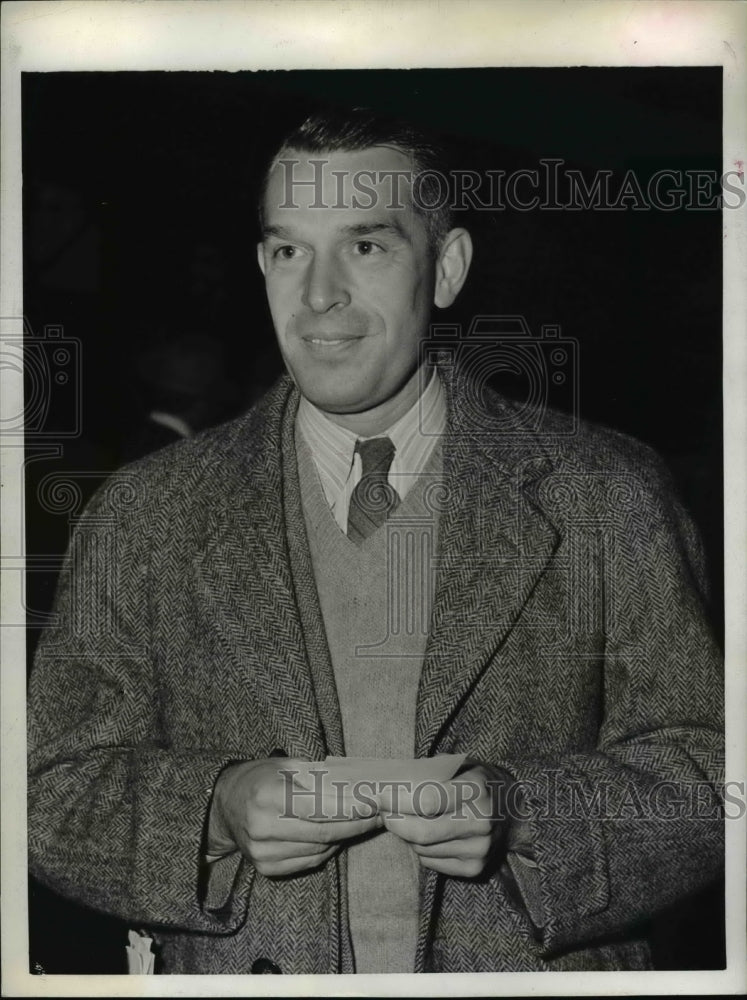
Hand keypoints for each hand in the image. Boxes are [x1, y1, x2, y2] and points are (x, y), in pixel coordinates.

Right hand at [207, 758, 381, 876]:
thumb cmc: (262, 778)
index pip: (320, 808)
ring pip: (320, 850)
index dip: (351, 809)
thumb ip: (320, 777)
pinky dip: (328, 850)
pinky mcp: (266, 868)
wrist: (226, 804)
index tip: (375, 804)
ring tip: (364, 823)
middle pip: (324, 833)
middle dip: (357, 825)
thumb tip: (360, 785)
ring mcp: (263, 852)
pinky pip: (309, 862)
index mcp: (267, 796)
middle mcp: (263, 828)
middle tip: (379, 815)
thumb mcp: (287, 766)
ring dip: (346, 838)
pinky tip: (338, 836)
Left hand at [379, 764, 509, 877]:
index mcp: (476, 789)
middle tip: (385, 812)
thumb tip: (389, 783)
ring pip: (423, 848)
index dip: (397, 801)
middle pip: (421, 832)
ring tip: (411, 820)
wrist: (515, 811)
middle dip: (395, 823)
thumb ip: (428, 773)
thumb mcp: (459, 765)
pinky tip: (429, 835)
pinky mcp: (475, 869)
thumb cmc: (477, 782)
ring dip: (408, 836)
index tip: (379, 797)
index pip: (426, 800)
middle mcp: (480, 822)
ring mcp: (479, 849)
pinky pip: (431, 862)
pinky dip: (421, 849)